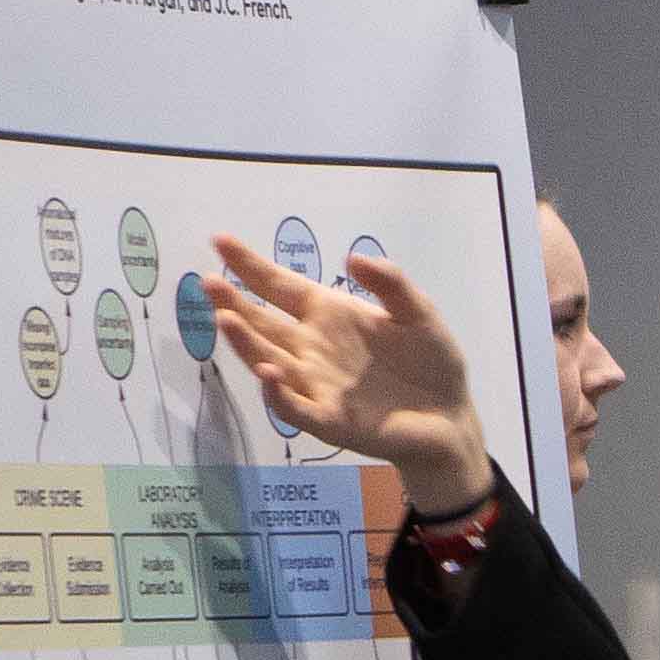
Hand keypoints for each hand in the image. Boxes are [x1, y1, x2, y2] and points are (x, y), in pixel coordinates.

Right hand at [204, 237, 494, 513]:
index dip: (250, 265)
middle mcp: (311, 347)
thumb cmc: (431, 362)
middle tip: (208, 282)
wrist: (451, 416)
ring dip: (246, 343)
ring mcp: (315, 384)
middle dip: (235, 302)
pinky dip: (278, 392)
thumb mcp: (418, 313)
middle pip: (263, 322)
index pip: (279, 286)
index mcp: (328, 315)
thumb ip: (390, 284)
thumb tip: (352, 258)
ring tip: (225, 319)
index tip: (219, 240)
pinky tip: (269, 372)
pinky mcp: (328, 419)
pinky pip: (294, 406)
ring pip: (269, 361)